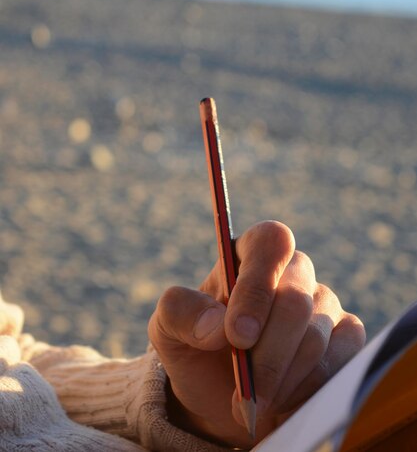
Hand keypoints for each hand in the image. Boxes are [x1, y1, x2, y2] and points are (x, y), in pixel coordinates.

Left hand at [148, 221, 364, 447]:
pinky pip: (344, 358)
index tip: (238, 336)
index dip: (258, 288)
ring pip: (317, 336)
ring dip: (282, 378)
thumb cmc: (196, 351)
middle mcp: (292, 271)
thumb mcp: (167, 329)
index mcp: (249, 253)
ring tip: (256, 400)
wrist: (222, 398)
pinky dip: (310, 388)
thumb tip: (216, 325)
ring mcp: (324, 301)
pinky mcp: (347, 335)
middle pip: (295, 300)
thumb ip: (179, 312)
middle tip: (245, 391)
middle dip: (266, 355)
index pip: (271, 243)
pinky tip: (284, 401)